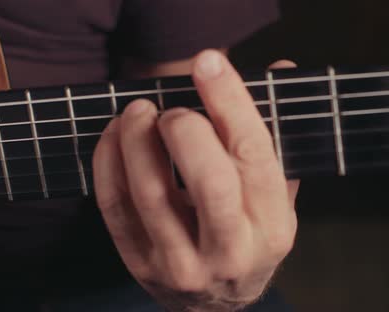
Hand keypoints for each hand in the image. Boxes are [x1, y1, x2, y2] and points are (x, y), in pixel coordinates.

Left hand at [92, 50, 299, 310]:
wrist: (217, 304)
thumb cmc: (249, 236)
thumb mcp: (275, 195)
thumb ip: (275, 133)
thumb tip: (280, 66)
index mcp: (272, 225)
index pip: (254, 156)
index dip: (231, 102)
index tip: (209, 62)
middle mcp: (232, 250)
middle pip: (209, 183)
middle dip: (187, 130)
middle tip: (175, 110)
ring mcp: (183, 263)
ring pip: (152, 194)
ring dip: (138, 140)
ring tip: (138, 110)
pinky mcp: (141, 264)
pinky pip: (115, 208)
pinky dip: (108, 162)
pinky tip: (115, 134)